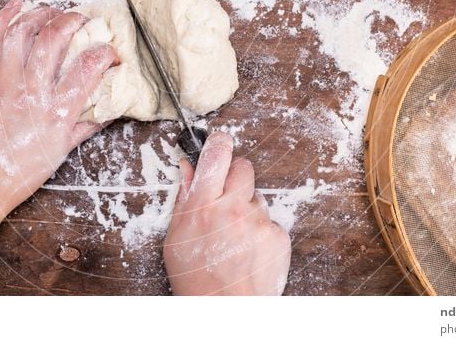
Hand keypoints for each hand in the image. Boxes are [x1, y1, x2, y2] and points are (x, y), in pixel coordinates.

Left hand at [0, 0, 117, 220]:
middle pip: (53, 40)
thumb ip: (87, 125)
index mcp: (57, 113)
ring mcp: (4, 87)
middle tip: (82, 20)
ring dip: (40, 15)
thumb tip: (110, 108)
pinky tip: (16, 5)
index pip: (89, 69)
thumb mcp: (63, 151)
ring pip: (22, 35)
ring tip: (53, 11)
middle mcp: (31, 95)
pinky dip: (3, 19)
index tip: (111, 54)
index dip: (106, 53)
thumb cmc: (23, 173)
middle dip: (72, 21)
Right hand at [164, 132, 291, 295]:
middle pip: (243, 167)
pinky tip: (248, 249)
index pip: (216, 154)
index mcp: (203, 205)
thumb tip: (189, 166)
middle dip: (234, 176)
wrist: (226, 312)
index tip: (218, 143)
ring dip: (247, 208)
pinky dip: (260, 230)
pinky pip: (270, 220)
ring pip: (256, 197)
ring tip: (234, 236)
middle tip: (225, 197)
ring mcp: (259, 221)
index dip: (218, 143)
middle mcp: (233, 208)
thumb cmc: (196, 277)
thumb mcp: (176, 236)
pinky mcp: (278, 235)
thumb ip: (185, 197)